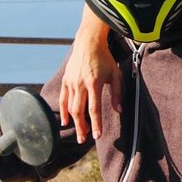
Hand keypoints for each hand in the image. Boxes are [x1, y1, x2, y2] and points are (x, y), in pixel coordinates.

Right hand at [59, 4, 122, 143]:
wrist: (88, 42)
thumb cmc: (105, 58)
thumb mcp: (115, 73)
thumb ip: (117, 92)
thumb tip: (119, 110)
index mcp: (94, 83)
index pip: (94, 108)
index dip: (96, 124)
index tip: (97, 135)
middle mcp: (80, 84)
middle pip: (79, 111)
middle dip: (82, 127)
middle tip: (84, 139)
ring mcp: (71, 82)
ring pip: (70, 107)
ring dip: (74, 122)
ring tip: (79, 133)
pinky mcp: (65, 80)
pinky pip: (63, 99)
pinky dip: (63, 111)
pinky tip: (66, 121)